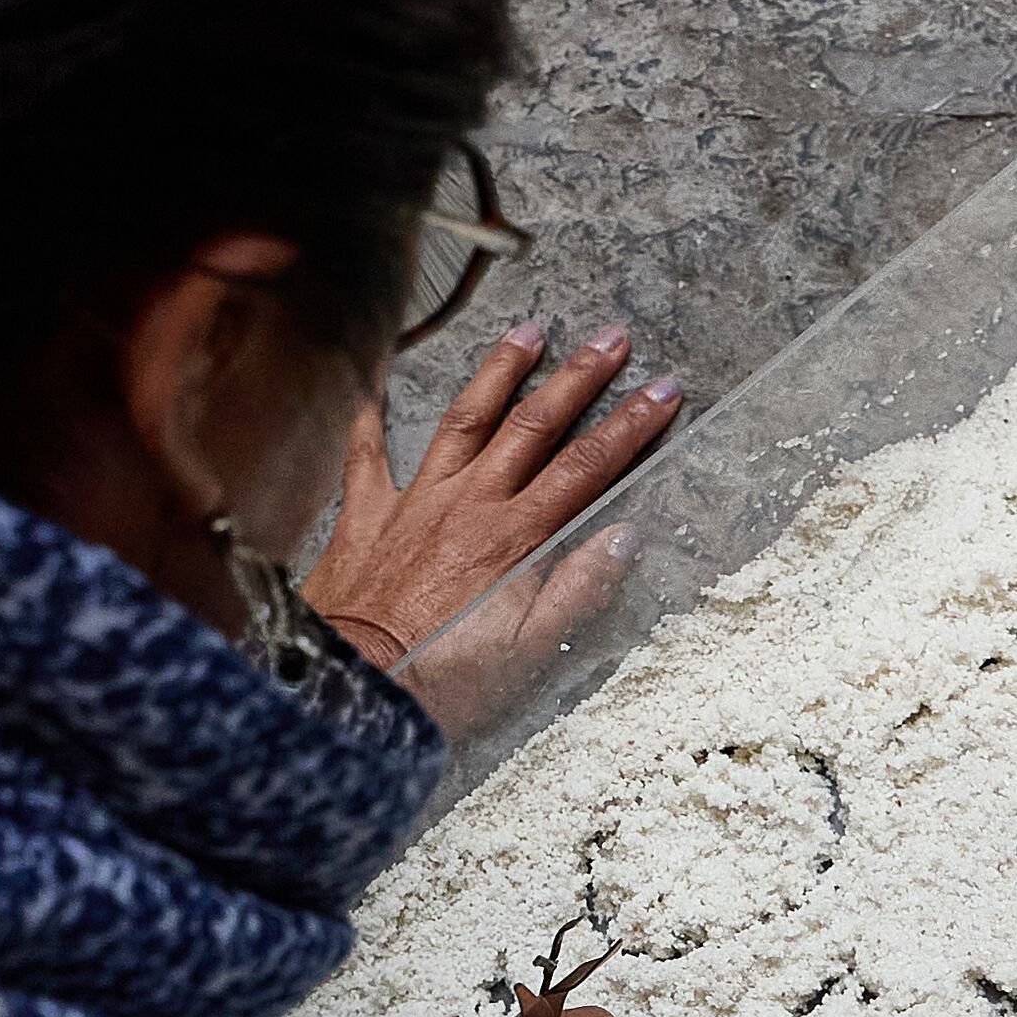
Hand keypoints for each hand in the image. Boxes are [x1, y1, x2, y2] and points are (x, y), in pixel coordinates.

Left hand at [305, 324, 681, 698]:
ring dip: (500, 373)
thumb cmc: (442, 678)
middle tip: (610, 339)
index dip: (629, 427)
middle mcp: (468, 505)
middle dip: (578, 378)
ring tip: (528, 332)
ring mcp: (415, 503)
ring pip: (465, 420)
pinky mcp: (366, 517)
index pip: (586, 468)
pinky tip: (374, 386)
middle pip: (534, 425)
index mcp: (513, 538)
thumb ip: (579, 589)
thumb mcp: (528, 648)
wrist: (355, 684)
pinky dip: (370, 419)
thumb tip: (624, 537)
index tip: (661, 392)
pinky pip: (366, 456)